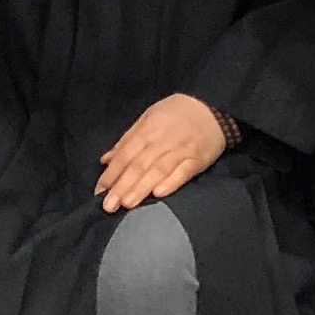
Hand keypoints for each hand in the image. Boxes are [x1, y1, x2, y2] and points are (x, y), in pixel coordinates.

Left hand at [97, 91, 230, 211]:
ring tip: (127, 204)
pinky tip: (158, 195)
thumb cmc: (176, 113)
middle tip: (109, 206)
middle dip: (122, 186)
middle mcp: (163, 141)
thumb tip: (106, 160)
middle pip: (139, 165)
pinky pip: (183, 173)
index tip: (99, 192)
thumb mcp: (148, 118)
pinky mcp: (198, 160)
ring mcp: (181, 150)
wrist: (214, 107)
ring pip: (158, 171)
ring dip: (142, 188)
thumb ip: (127, 140)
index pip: (125, 154)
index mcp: (147, 130)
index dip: (112, 174)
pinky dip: (171, 183)